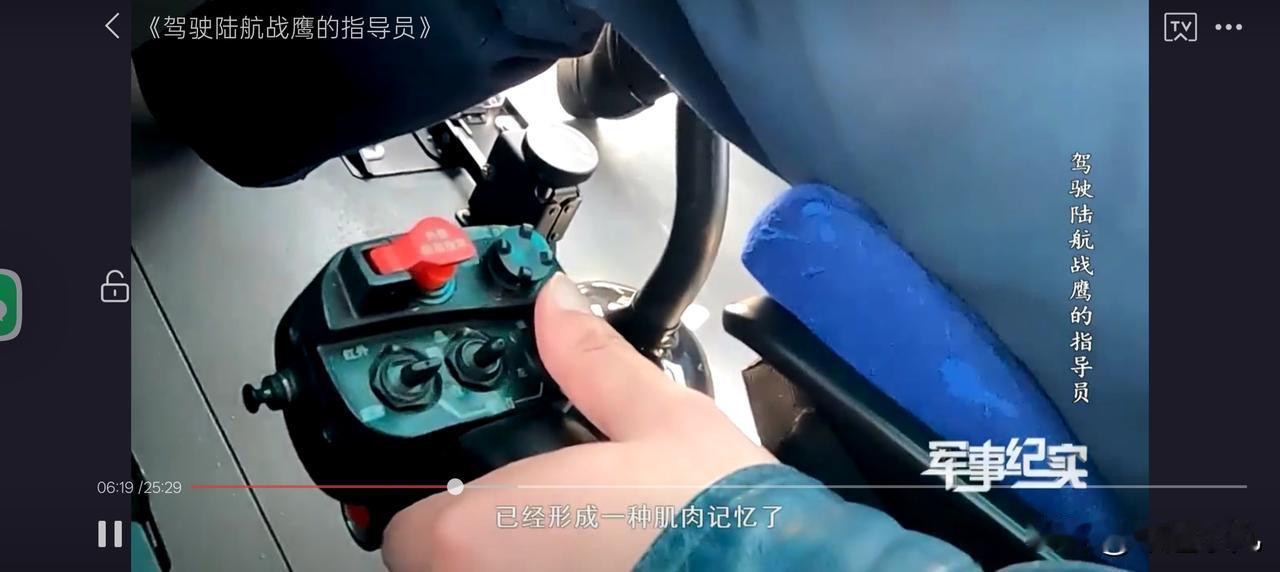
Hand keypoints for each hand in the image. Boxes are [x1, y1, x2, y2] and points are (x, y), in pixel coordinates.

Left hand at [382, 274, 775, 570]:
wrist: (777, 570)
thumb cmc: (713, 516)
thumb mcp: (651, 414)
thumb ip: (586, 358)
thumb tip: (558, 308)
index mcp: (478, 535)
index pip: (408, 529)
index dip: (443, 501)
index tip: (480, 486)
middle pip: (446, 562)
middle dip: (483, 531)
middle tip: (539, 508)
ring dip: (515, 557)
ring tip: (573, 535)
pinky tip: (595, 560)